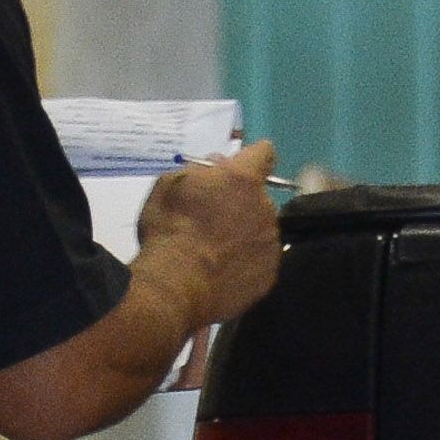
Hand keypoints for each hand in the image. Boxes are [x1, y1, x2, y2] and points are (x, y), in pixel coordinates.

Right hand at [138, 142, 284, 328]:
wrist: (175, 285)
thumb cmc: (167, 229)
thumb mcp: (169, 186)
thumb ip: (198, 171)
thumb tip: (217, 167)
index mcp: (242, 180)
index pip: (263, 153)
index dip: (252, 158)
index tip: (239, 169)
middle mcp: (266, 207)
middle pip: (259, 196)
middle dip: (241, 201)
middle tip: (214, 218)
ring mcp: (271, 242)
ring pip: (262, 229)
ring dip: (245, 232)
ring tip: (215, 249)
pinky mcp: (270, 273)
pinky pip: (261, 259)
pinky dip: (247, 261)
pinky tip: (223, 270)